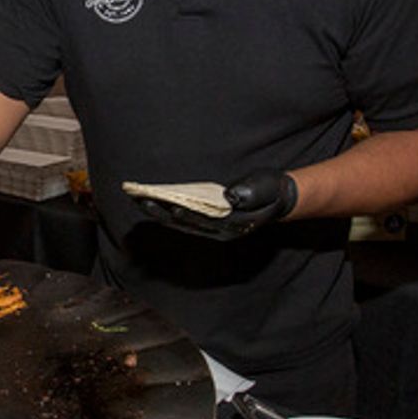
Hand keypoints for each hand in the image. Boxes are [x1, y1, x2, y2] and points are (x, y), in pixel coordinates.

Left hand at [138, 168, 297, 240]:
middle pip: (187, 223)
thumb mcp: (264, 188)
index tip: (171, 208)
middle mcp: (220, 230)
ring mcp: (213, 228)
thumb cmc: (270, 190)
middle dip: (164, 212)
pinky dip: (167, 210)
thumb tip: (231, 196)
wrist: (278, 198)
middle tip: (142, 200)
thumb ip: (249, 193)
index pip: (206, 220)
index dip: (188, 215)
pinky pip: (184, 218)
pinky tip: (153, 201)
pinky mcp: (208, 221)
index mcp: (234, 224)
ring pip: (182, 222)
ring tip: (139, 199)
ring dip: (160, 212)